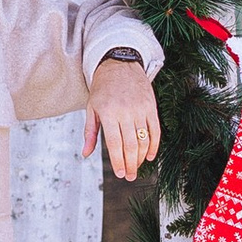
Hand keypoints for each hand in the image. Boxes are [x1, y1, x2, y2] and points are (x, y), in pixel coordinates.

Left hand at [83, 55, 160, 180]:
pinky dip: (154, 145)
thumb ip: (90, 132)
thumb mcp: (92, 108)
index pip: (115, 143)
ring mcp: (140, 109)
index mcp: (108, 112)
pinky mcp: (151, 106)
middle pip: (131, 145)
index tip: (120, 174)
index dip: (118, 161)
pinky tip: (150, 156)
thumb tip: (86, 153)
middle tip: (130, 176)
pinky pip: (155, 130)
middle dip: (131, 164)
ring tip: (137, 167)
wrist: (119, 64)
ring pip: (144, 140)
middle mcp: (125, 111)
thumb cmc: (102, 88)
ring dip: (141, 157)